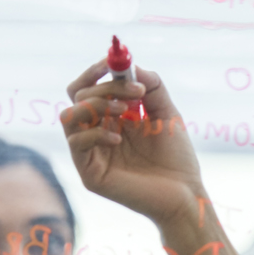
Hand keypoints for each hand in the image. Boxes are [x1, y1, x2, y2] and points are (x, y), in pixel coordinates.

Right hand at [62, 60, 206, 229]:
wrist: (185, 194)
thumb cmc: (176, 157)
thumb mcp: (167, 113)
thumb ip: (152, 86)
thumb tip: (131, 65)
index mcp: (112, 117)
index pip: (88, 87)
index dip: (96, 71)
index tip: (114, 61)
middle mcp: (96, 131)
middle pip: (78, 96)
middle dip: (105, 87)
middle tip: (135, 92)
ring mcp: (91, 153)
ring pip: (69, 116)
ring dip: (96, 105)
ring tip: (127, 113)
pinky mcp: (89, 173)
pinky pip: (76, 143)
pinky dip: (95, 134)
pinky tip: (118, 140)